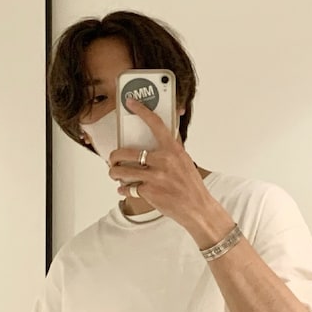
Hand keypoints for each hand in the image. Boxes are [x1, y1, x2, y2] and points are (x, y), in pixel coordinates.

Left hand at [108, 97, 216, 229]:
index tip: (131, 103)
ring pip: (123, 171)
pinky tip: (124, 190)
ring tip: (114, 173)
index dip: (142, 111)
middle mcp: (164, 161)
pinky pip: (128, 188)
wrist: (198, 209)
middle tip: (113, 159)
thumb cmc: (190, 186)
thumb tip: (158, 138)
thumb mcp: (184, 162)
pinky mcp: (150, 192)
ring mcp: (156, 177)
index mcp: (174, 150)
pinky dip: (124, 190)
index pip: (156, 124)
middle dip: (114, 156)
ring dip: (114, 173)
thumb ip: (171, 150)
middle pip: (127, 152)